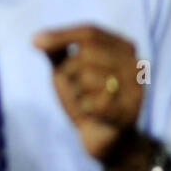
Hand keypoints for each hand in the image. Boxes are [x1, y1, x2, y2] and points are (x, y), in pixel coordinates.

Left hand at [33, 25, 143, 163]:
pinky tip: (91, 114)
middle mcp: (135, 64)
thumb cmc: (85, 99)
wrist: (103, 137)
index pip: (90, 32)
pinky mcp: (130, 112)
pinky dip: (84, 109)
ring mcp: (135, 88)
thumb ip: (57, 54)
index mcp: (122, 49)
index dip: (62, 35)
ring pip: (88, 78)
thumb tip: (37, 38)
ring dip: (76, 93)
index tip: (35, 42)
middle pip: (86, 53)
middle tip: (74, 87)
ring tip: (86, 102)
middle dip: (68, 70)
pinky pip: (93, 103)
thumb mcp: (68, 73)